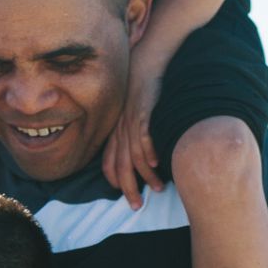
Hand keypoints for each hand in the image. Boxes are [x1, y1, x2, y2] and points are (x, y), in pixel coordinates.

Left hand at [101, 66, 164, 207]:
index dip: (115, 181)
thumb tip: (144, 155)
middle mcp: (120, 129)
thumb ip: (134, 132)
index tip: (126, 196)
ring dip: (145, 175)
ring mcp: (131, 121)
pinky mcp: (143, 112)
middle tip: (137, 205)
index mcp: (116, 130)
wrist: (145, 62)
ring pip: (135, 156)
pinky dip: (150, 152)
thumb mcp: (132, 112)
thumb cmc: (142, 88)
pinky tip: (157, 164)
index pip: (110, 163)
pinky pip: (145, 136)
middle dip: (128, 188)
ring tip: (157, 188)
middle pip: (121, 166)